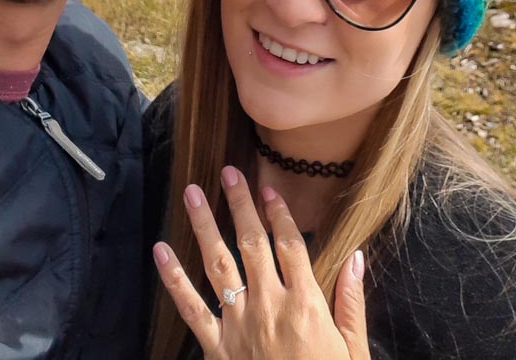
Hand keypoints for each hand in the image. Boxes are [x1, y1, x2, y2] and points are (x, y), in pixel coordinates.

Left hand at [153, 165, 369, 359]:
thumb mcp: (353, 350)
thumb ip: (350, 302)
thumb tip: (354, 256)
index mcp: (306, 305)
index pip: (290, 245)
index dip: (278, 213)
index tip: (268, 187)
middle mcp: (269, 307)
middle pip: (252, 244)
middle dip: (240, 205)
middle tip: (228, 172)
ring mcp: (239, 326)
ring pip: (219, 266)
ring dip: (205, 226)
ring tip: (194, 193)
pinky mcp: (216, 349)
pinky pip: (191, 311)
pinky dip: (173, 280)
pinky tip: (161, 252)